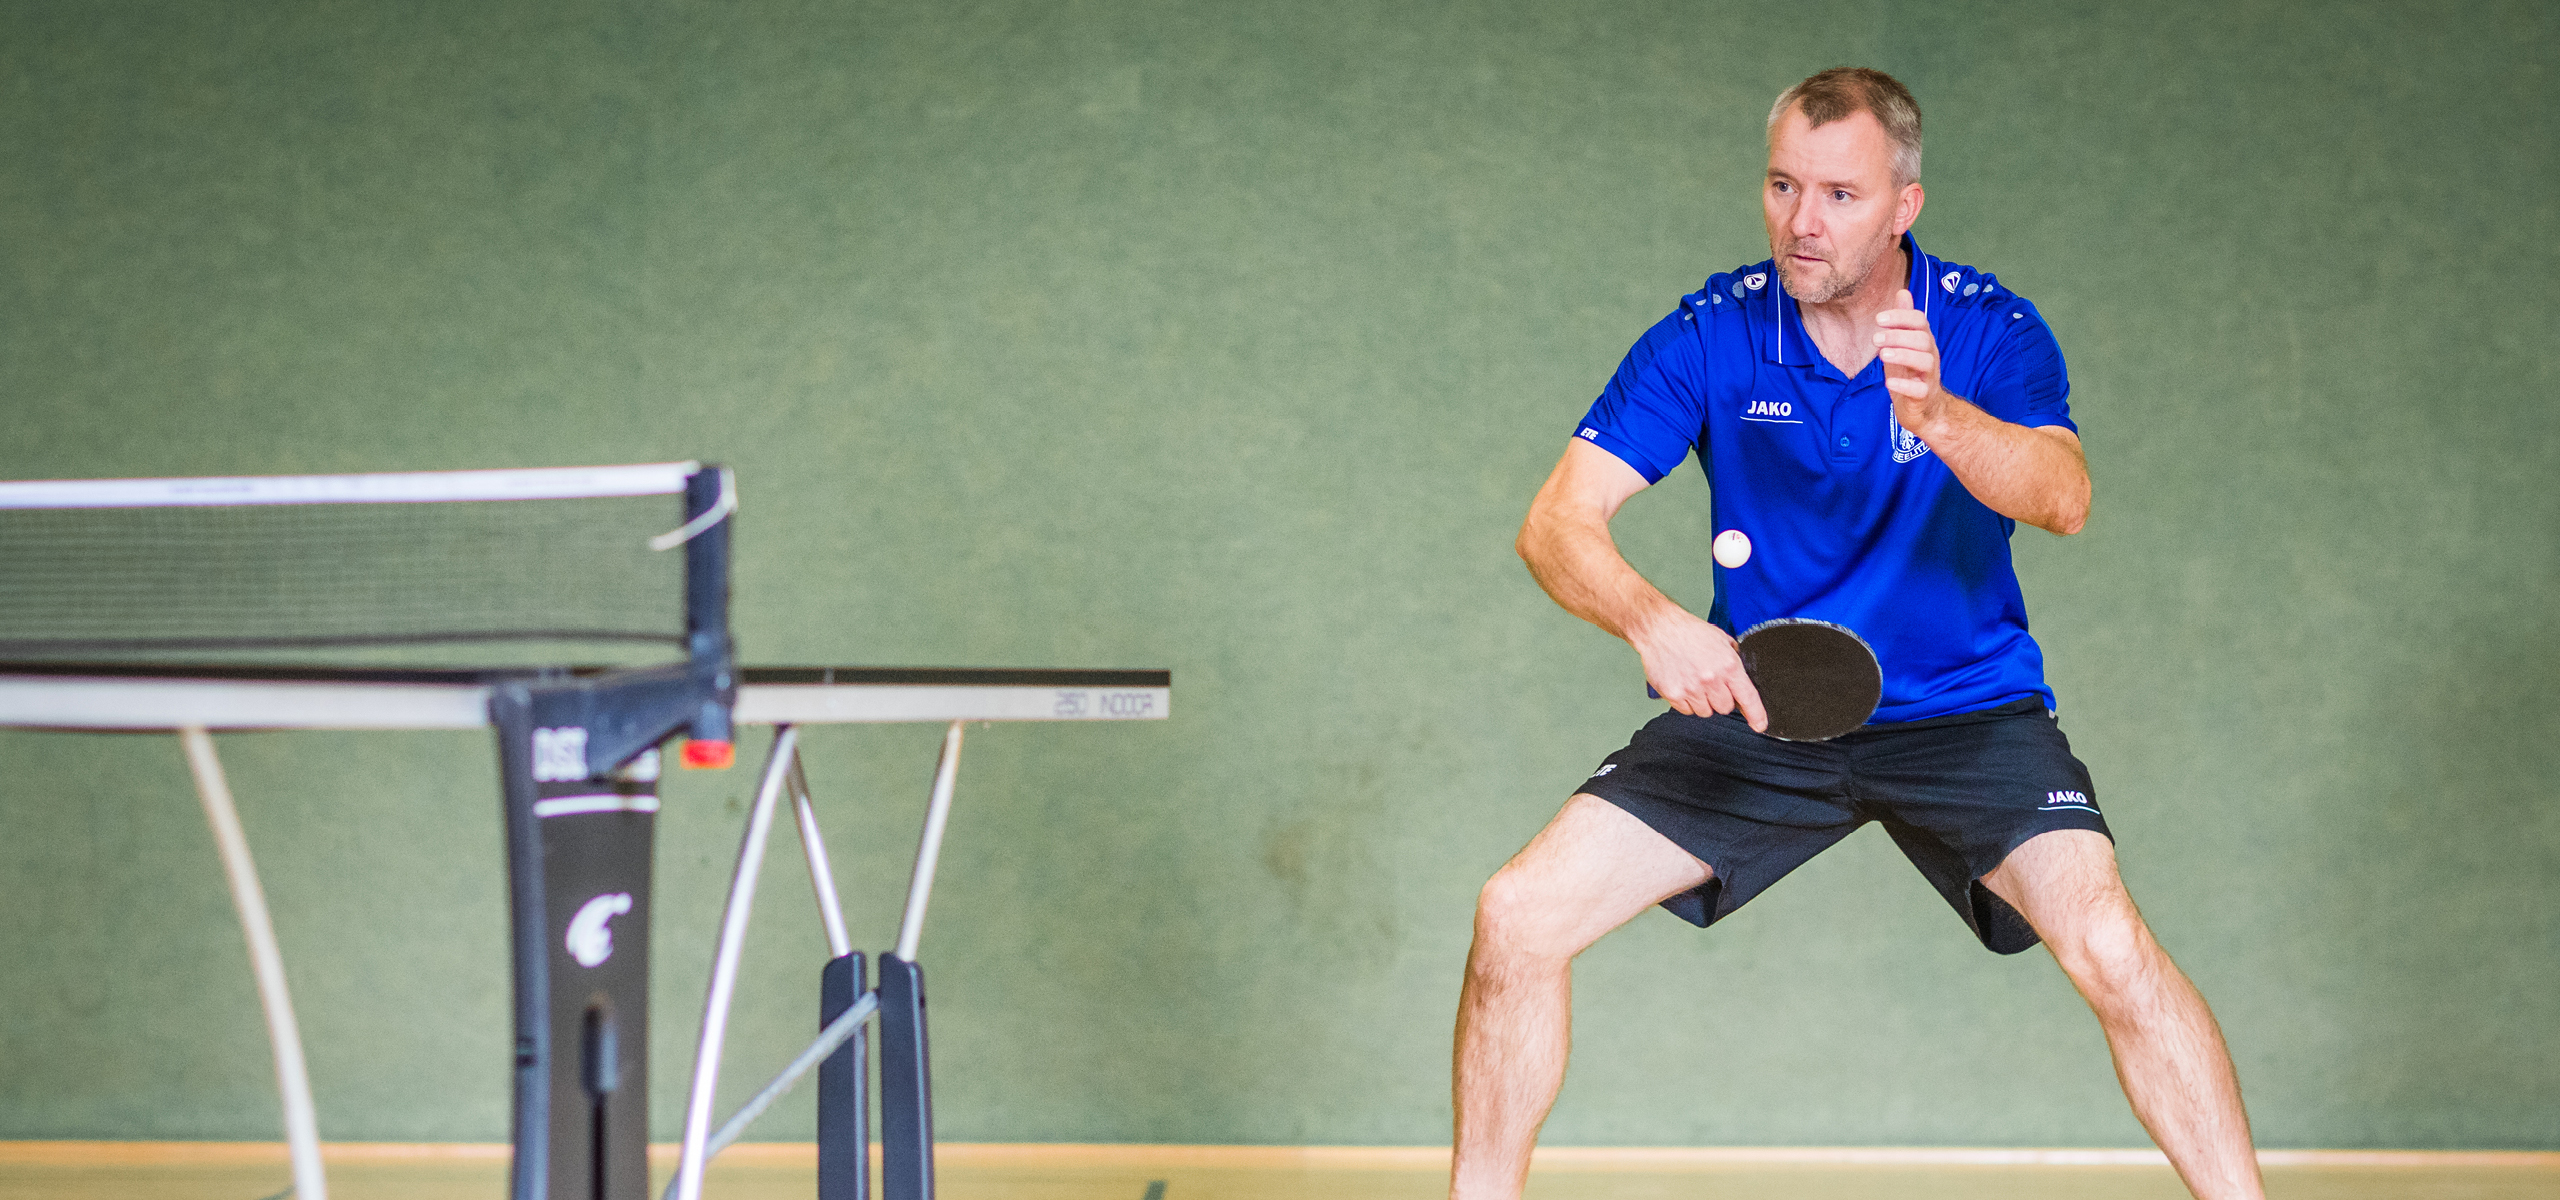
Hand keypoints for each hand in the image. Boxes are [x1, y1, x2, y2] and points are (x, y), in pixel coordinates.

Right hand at [1631, 608, 1766, 730]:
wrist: (1660, 629)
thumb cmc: (1689, 632)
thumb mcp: (1722, 640)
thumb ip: (1734, 660)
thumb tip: (1741, 679)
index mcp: (1728, 666)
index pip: (1748, 697)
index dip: (1756, 715)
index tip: (1759, 724)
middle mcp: (1711, 680)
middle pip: (1725, 708)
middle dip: (1721, 699)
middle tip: (1712, 684)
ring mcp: (1691, 689)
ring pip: (1706, 711)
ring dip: (1703, 702)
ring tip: (1695, 682)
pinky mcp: (1673, 694)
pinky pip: (1686, 710)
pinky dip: (1687, 702)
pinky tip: (1684, 685)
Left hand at [1875, 288, 1951, 436]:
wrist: (1924, 409)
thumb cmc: (1911, 373)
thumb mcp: (1904, 345)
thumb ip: (1904, 321)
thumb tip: (1902, 291)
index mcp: (1923, 341)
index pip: (1920, 321)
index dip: (1901, 317)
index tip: (1879, 318)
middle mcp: (1930, 356)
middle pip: (1922, 339)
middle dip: (1899, 336)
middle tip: (1876, 338)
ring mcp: (1929, 376)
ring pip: (1925, 361)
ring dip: (1903, 355)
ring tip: (1882, 355)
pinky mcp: (1924, 396)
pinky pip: (1920, 390)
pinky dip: (1905, 385)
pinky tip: (1888, 383)